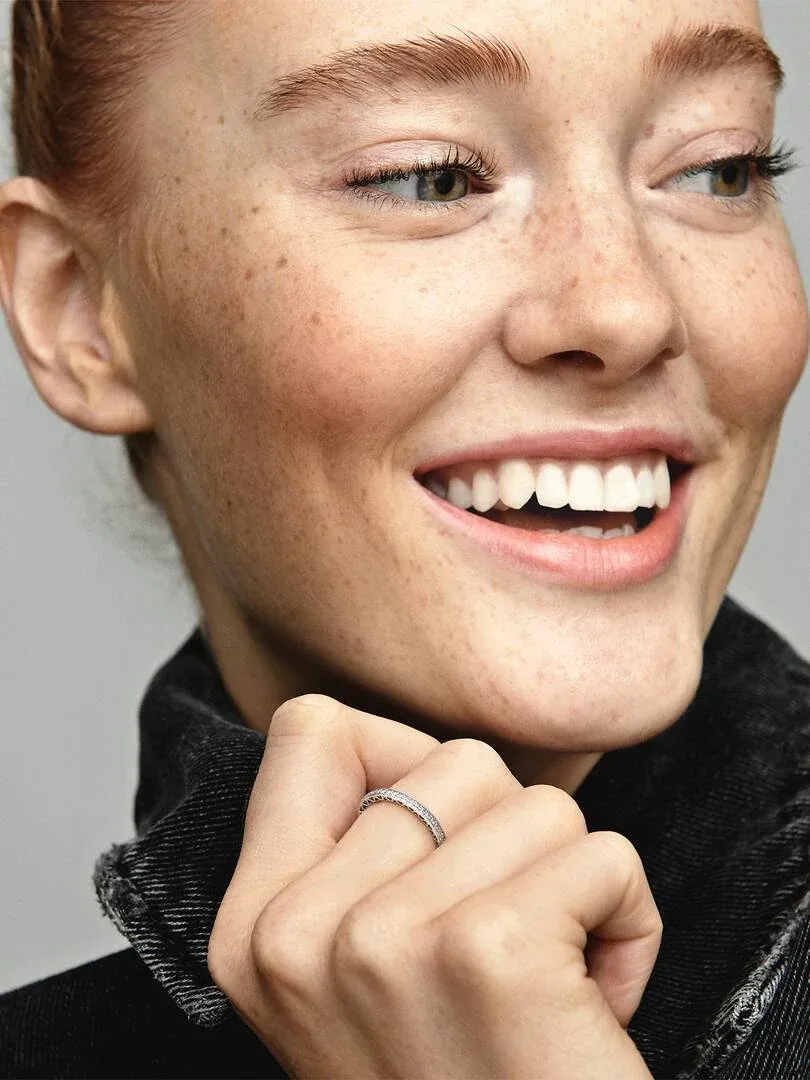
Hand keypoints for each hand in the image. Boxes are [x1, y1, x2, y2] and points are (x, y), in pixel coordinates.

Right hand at [208, 694, 660, 1078]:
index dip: (398, 761)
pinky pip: (601, 853)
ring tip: (546, 982)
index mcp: (253, 927)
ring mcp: (383, 942)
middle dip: (508, 844)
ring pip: (535, 802)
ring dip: (571, 885)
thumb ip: (357, 854)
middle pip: (453, 760)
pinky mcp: (488, 953)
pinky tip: (592, 1002)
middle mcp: (297, 932)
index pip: (308, 730)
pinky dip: (627, 922)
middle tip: (500, 951)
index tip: (436, 852)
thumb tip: (410, 756)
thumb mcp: (358, 977)